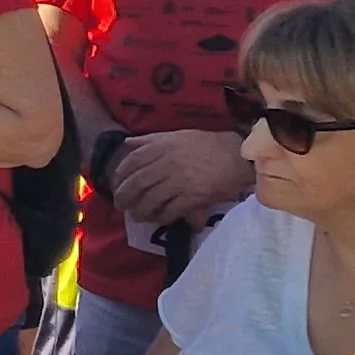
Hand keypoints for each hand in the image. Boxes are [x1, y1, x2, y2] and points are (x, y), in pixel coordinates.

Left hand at [107, 129, 251, 225]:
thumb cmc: (208, 145)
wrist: (237, 156)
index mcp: (162, 147)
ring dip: (139, 211)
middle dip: (124, 197)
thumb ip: (151, 140)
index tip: (116, 185)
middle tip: (121, 205)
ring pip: (149, 200)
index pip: (132, 162)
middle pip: (136, 183)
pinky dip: (160, 217)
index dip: (120, 176)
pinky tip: (157, 219)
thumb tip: (127, 143)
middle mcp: (167, 163)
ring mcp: (179, 181)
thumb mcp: (178, 135)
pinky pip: (169, 211)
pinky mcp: (192, 197)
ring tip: (136, 215)